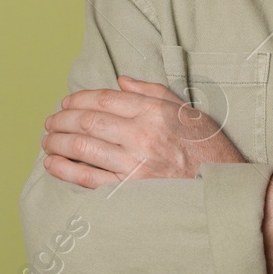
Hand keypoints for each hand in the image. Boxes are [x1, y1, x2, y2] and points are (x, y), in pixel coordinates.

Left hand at [41, 75, 245, 188]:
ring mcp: (134, 165)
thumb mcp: (188, 111)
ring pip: (82, 148)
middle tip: (50, 122)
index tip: (66, 103)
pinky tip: (52, 163)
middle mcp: (142, 135)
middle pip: (87, 122)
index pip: (105, 99)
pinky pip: (87, 179)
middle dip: (61, 120)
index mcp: (154, 112)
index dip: (78, 99)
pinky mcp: (130, 192)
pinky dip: (65, 169)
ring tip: (47, 140)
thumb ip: (152, 91)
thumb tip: (120, 80)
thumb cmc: (208, 150)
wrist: (225, 192)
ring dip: (57, 142)